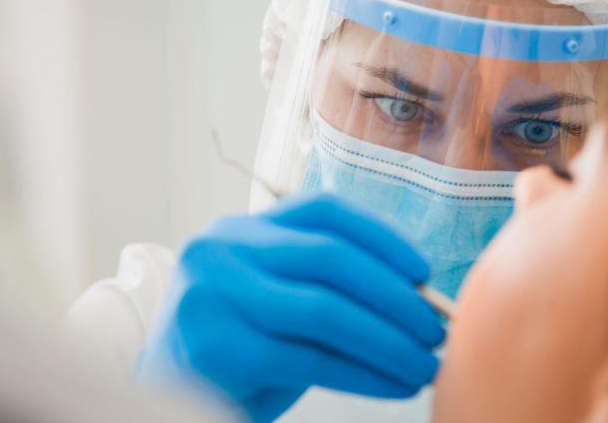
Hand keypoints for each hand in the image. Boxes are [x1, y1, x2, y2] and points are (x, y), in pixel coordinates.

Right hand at [135, 194, 444, 422]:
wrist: (171, 397)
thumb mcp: (281, 299)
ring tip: (427, 364)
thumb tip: (417, 297)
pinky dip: (365, 374)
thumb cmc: (241, 346)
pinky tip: (395, 384)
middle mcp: (222, 247)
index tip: (425, 270)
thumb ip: (331, 286)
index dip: (383, 235)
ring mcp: (214, 294)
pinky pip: (311, 358)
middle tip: (436, 329)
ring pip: (325, 309)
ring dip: (389, 340)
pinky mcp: (218, 347)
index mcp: (243, 228)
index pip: (324, 210)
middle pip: (330, 256)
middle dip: (395, 295)